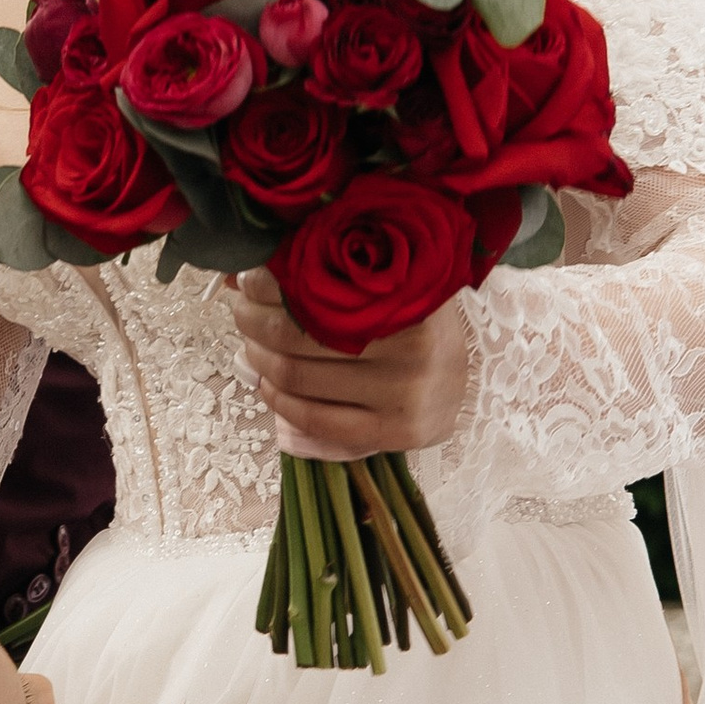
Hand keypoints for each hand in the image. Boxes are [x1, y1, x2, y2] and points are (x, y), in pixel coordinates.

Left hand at [225, 276, 470, 458]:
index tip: (250, 277)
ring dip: (259, 360)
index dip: (269, 284)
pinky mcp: (396, 433)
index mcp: (409, 296)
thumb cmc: (412, 321)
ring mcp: (405, 394)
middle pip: (296, 336)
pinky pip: (316, 420)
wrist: (462, 379)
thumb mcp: (386, 284)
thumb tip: (243, 270)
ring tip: (250, 345)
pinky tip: (268, 383)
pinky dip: (279, 401)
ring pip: (298, 378)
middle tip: (242, 310)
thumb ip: (330, 270)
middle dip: (254, 321)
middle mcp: (411, 347)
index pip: (314, 289)